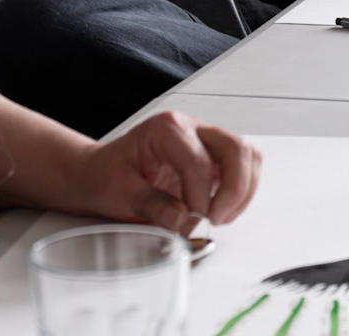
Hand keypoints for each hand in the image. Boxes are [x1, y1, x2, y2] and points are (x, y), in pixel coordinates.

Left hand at [68, 112, 261, 232]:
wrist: (100, 174)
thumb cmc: (105, 176)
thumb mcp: (117, 191)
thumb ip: (149, 203)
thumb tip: (180, 218)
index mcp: (166, 128)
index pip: (198, 160)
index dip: (200, 195)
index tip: (193, 221)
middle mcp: (191, 128)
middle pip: (235, 149)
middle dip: (234, 190)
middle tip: (214, 219)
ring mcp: (206, 142)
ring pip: (247, 157)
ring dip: (242, 192)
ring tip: (219, 217)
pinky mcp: (215, 160)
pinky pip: (245, 170)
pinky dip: (241, 194)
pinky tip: (221, 212)